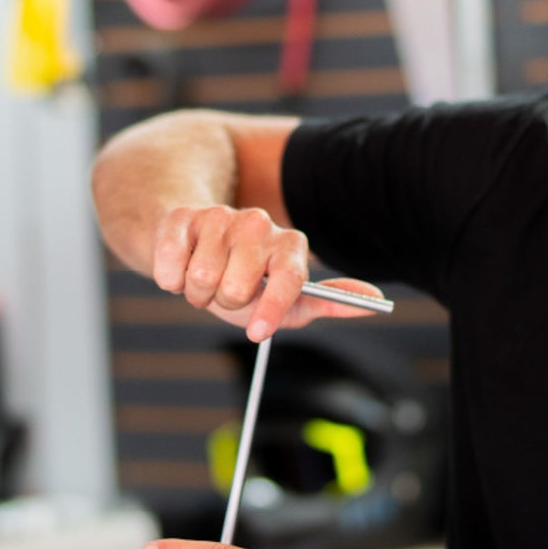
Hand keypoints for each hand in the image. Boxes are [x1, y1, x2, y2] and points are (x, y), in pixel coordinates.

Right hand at [151, 204, 382, 340]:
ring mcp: (220, 216)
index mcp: (290, 246)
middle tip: (225, 293)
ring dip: (196, 291)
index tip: (257, 333)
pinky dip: (170, 277)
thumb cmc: (245, 281)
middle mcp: (259, 225)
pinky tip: (180, 267)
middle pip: (235, 287)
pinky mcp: (183, 215)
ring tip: (204, 279)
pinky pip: (171, 261)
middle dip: (223, 302)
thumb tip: (377, 301)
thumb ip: (329, 301)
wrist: (194, 246)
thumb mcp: (289, 299)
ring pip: (201, 277)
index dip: (271, 308)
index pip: (289, 279)